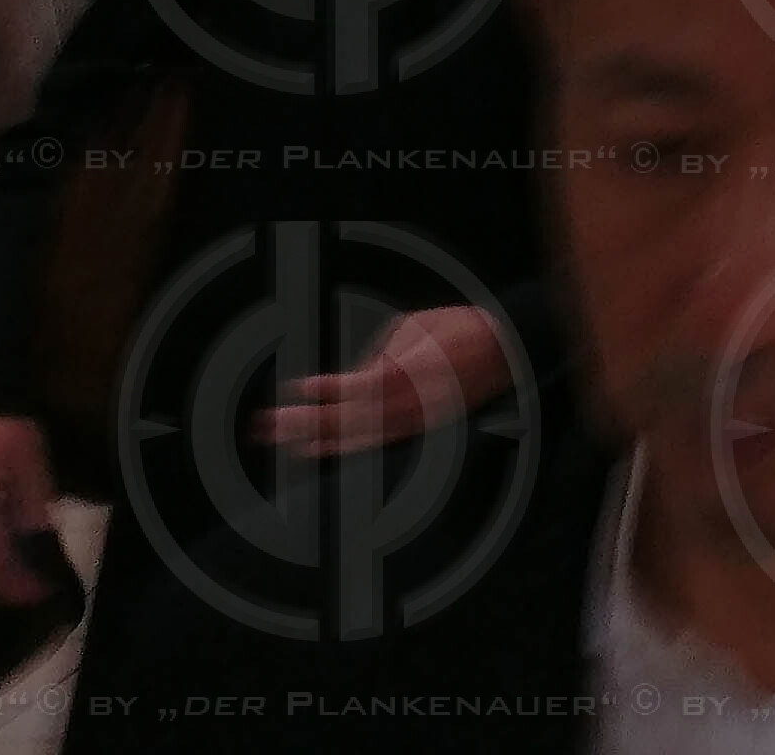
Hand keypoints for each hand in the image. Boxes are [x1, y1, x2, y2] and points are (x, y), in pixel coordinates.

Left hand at [257, 306, 510, 457]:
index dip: (331, 389)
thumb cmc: (462, 331)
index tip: (299, 386)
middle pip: (354, 417)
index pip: (365, 385)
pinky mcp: (418, 428)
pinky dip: (343, 447)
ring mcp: (416, 420)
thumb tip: (356, 374)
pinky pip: (374, 442)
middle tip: (270, 423)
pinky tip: (316, 448)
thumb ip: (383, 352)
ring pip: (360, 436)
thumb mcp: (418, 325)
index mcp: (415, 371)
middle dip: (309, 422)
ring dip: (318, 439)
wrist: (504, 352)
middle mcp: (414, 402)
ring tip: (280, 440)